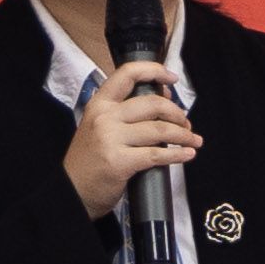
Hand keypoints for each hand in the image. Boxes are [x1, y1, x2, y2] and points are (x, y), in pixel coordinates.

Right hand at [64, 65, 198, 220]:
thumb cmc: (89, 161)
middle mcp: (104, 118)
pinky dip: (178, 154)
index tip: (171, 77)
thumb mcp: (99, 127)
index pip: (127, 74)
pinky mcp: (119, 162)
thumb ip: (126, 111)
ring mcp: (111, 139)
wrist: (71, 192)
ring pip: (160, 129)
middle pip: (153, 104)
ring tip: (193, 140)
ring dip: (184, 135)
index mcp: (99, 104)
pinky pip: (158, 154)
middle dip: (177, 113)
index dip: (154, 71)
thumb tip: (163, 95)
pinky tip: (187, 154)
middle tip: (186, 124)